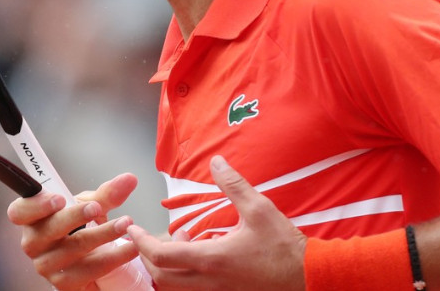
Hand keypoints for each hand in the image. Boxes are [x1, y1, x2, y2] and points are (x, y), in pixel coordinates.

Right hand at [7, 173, 140, 289]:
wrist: (91, 260)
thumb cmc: (82, 227)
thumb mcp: (91, 205)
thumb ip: (106, 194)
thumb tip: (128, 179)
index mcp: (33, 218)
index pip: (19, 211)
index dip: (36, 205)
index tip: (59, 199)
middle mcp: (34, 243)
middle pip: (48, 230)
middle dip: (75, 217)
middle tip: (98, 207)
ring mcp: (47, 266)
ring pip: (72, 250)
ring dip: (102, 235)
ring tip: (125, 225)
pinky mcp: (63, 284)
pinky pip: (88, 271)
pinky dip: (112, 258)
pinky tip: (129, 249)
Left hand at [127, 156, 306, 290]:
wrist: (307, 277)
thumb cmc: (283, 245)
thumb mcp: (258, 208)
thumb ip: (233, 184)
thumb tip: (215, 162)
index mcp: (211, 259)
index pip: (162, 256)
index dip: (141, 242)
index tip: (132, 230)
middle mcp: (209, 281)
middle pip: (162, 278)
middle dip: (146, 259)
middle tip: (144, 237)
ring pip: (176, 288)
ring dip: (166, 268)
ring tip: (175, 240)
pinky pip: (193, 289)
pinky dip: (183, 275)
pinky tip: (197, 253)